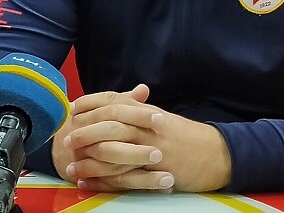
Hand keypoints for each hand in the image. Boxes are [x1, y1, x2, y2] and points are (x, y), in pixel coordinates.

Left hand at [51, 84, 231, 191]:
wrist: (216, 154)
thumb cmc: (186, 135)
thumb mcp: (161, 117)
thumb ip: (137, 107)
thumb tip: (114, 101)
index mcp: (148, 111)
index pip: (114, 101)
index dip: (91, 103)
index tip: (73, 107)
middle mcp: (148, 127)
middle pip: (110, 124)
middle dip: (85, 131)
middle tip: (67, 138)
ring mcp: (152, 150)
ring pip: (114, 151)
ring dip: (89, 159)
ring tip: (70, 165)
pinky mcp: (155, 172)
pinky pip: (123, 177)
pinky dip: (102, 181)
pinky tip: (87, 183)